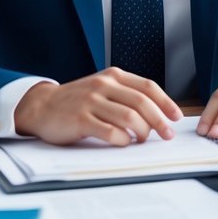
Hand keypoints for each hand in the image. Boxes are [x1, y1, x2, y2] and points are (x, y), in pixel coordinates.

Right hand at [13, 67, 181, 146]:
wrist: (41, 106)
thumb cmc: (76, 100)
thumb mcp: (102, 88)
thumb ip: (124, 95)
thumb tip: (156, 113)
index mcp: (113, 76)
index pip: (148, 87)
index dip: (166, 102)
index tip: (176, 117)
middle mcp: (103, 85)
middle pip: (142, 103)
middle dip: (159, 121)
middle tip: (167, 135)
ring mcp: (91, 101)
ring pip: (129, 117)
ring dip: (142, 132)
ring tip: (141, 140)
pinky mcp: (80, 119)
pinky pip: (109, 131)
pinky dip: (122, 140)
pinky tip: (123, 143)